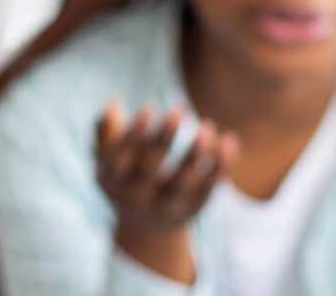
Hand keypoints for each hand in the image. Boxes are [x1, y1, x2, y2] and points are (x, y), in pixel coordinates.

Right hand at [94, 100, 238, 281]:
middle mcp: (138, 198)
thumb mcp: (108, 163)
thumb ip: (106, 134)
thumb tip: (112, 103)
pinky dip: (221, 165)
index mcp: (113, 182)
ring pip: (184, 182)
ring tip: (206, 127)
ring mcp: (166, 208)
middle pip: (152, 168)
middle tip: (179, 109)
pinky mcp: (192, 210)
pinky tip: (229, 140)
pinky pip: (209, 187)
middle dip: (164, 139)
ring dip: (196, 154)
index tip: (150, 108)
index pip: (121, 158)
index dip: (135, 134)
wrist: (146, 232)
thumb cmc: (126, 181)